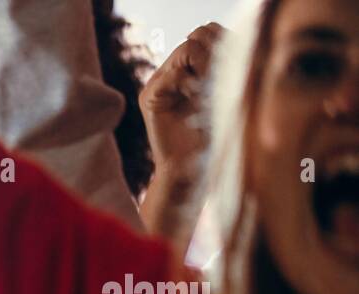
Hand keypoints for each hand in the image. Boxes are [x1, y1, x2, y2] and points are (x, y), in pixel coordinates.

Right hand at [140, 24, 224, 176]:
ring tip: (211, 89)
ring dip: (206, 65)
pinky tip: (198, 99)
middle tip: (223, 77)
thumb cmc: (214, 137)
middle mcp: (172, 72)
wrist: (191, 170)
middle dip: (216, 51)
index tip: (235, 66)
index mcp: (190, 69)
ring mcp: (159, 83)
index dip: (224, 41)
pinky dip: (191, 84)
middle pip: (197, 35)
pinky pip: (174, 74)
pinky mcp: (150, 97)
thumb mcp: (227, 95)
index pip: (206, 32)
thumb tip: (229, 42)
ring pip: (187, 48)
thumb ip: (225, 67)